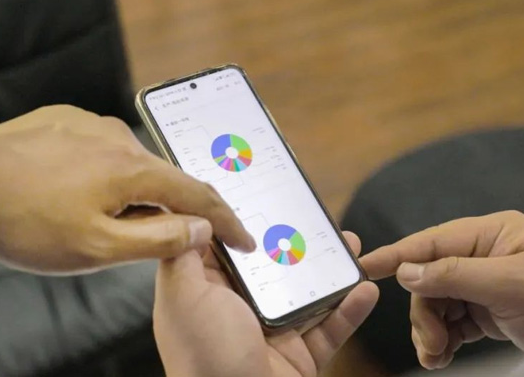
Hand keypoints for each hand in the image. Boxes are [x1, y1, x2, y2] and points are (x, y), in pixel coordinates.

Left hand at [0, 105, 254, 273]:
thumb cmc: (28, 223)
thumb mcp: (98, 248)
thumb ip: (158, 239)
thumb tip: (200, 229)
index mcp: (133, 168)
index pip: (198, 195)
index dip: (225, 221)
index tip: (242, 238)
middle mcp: (118, 136)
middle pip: (162, 178)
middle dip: (164, 210)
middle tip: (142, 241)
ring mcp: (89, 123)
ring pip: (129, 163)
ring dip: (128, 192)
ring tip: (91, 219)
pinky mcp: (64, 119)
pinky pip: (99, 149)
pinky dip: (101, 172)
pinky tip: (73, 191)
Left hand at [154, 232, 378, 376]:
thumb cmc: (203, 356)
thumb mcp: (183, 296)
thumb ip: (184, 255)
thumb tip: (193, 218)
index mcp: (206, 291)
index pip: (224, 245)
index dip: (242, 219)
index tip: (265, 192)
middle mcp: (238, 308)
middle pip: (274, 265)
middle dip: (298, 241)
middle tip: (318, 216)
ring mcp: (271, 332)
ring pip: (307, 292)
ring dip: (332, 270)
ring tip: (352, 245)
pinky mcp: (299, 355)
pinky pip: (330, 328)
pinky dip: (350, 310)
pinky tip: (366, 289)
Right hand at [360, 210, 523, 369]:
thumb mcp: (509, 283)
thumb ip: (454, 274)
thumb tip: (407, 272)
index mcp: (489, 236)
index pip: (429, 243)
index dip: (393, 255)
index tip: (362, 266)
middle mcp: (482, 258)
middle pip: (428, 280)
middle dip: (423, 313)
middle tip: (430, 340)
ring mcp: (485, 286)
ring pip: (436, 305)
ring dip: (429, 331)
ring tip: (435, 354)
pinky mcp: (490, 312)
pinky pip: (453, 324)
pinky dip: (443, 341)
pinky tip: (441, 355)